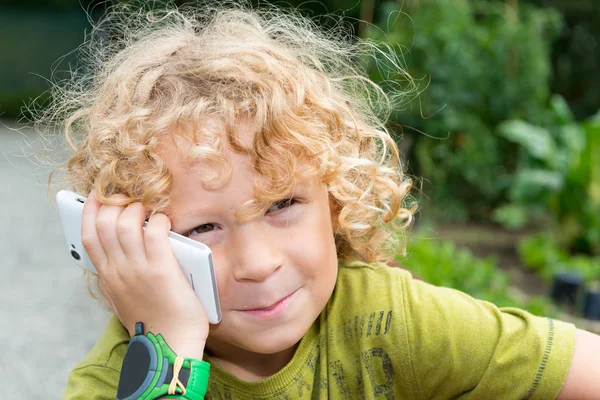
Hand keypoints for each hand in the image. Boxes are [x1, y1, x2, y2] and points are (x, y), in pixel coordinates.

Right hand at [81, 190, 208, 358]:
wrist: (169, 345)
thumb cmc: (153, 320)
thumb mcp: (123, 297)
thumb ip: (118, 274)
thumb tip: (119, 250)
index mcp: (107, 276)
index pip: (88, 235)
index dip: (91, 210)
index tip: (97, 195)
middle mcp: (118, 270)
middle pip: (105, 224)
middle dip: (115, 203)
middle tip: (130, 199)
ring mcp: (138, 269)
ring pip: (125, 224)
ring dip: (137, 209)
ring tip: (147, 209)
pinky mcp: (161, 269)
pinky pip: (154, 232)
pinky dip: (159, 220)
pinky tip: (164, 221)